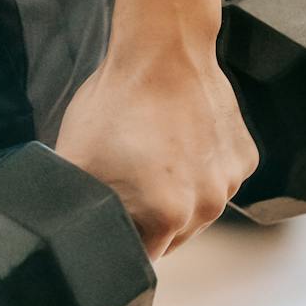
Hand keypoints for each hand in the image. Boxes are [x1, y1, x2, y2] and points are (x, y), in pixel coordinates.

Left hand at [53, 46, 260, 260]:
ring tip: (154, 154)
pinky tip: (180, 140)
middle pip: (173, 236)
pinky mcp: (244, 158)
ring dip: (179, 192)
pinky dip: (203, 167)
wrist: (162, 50)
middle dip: (150, 216)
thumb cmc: (120, 100)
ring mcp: (230, 182)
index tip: (115, 211)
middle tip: (129, 177)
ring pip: (198, 208)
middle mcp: (207, 206)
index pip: (142, 254)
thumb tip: (61, 230)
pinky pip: (219, 179)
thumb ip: (72, 206)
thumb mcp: (74, 159)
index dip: (123, 237)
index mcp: (167, 217)